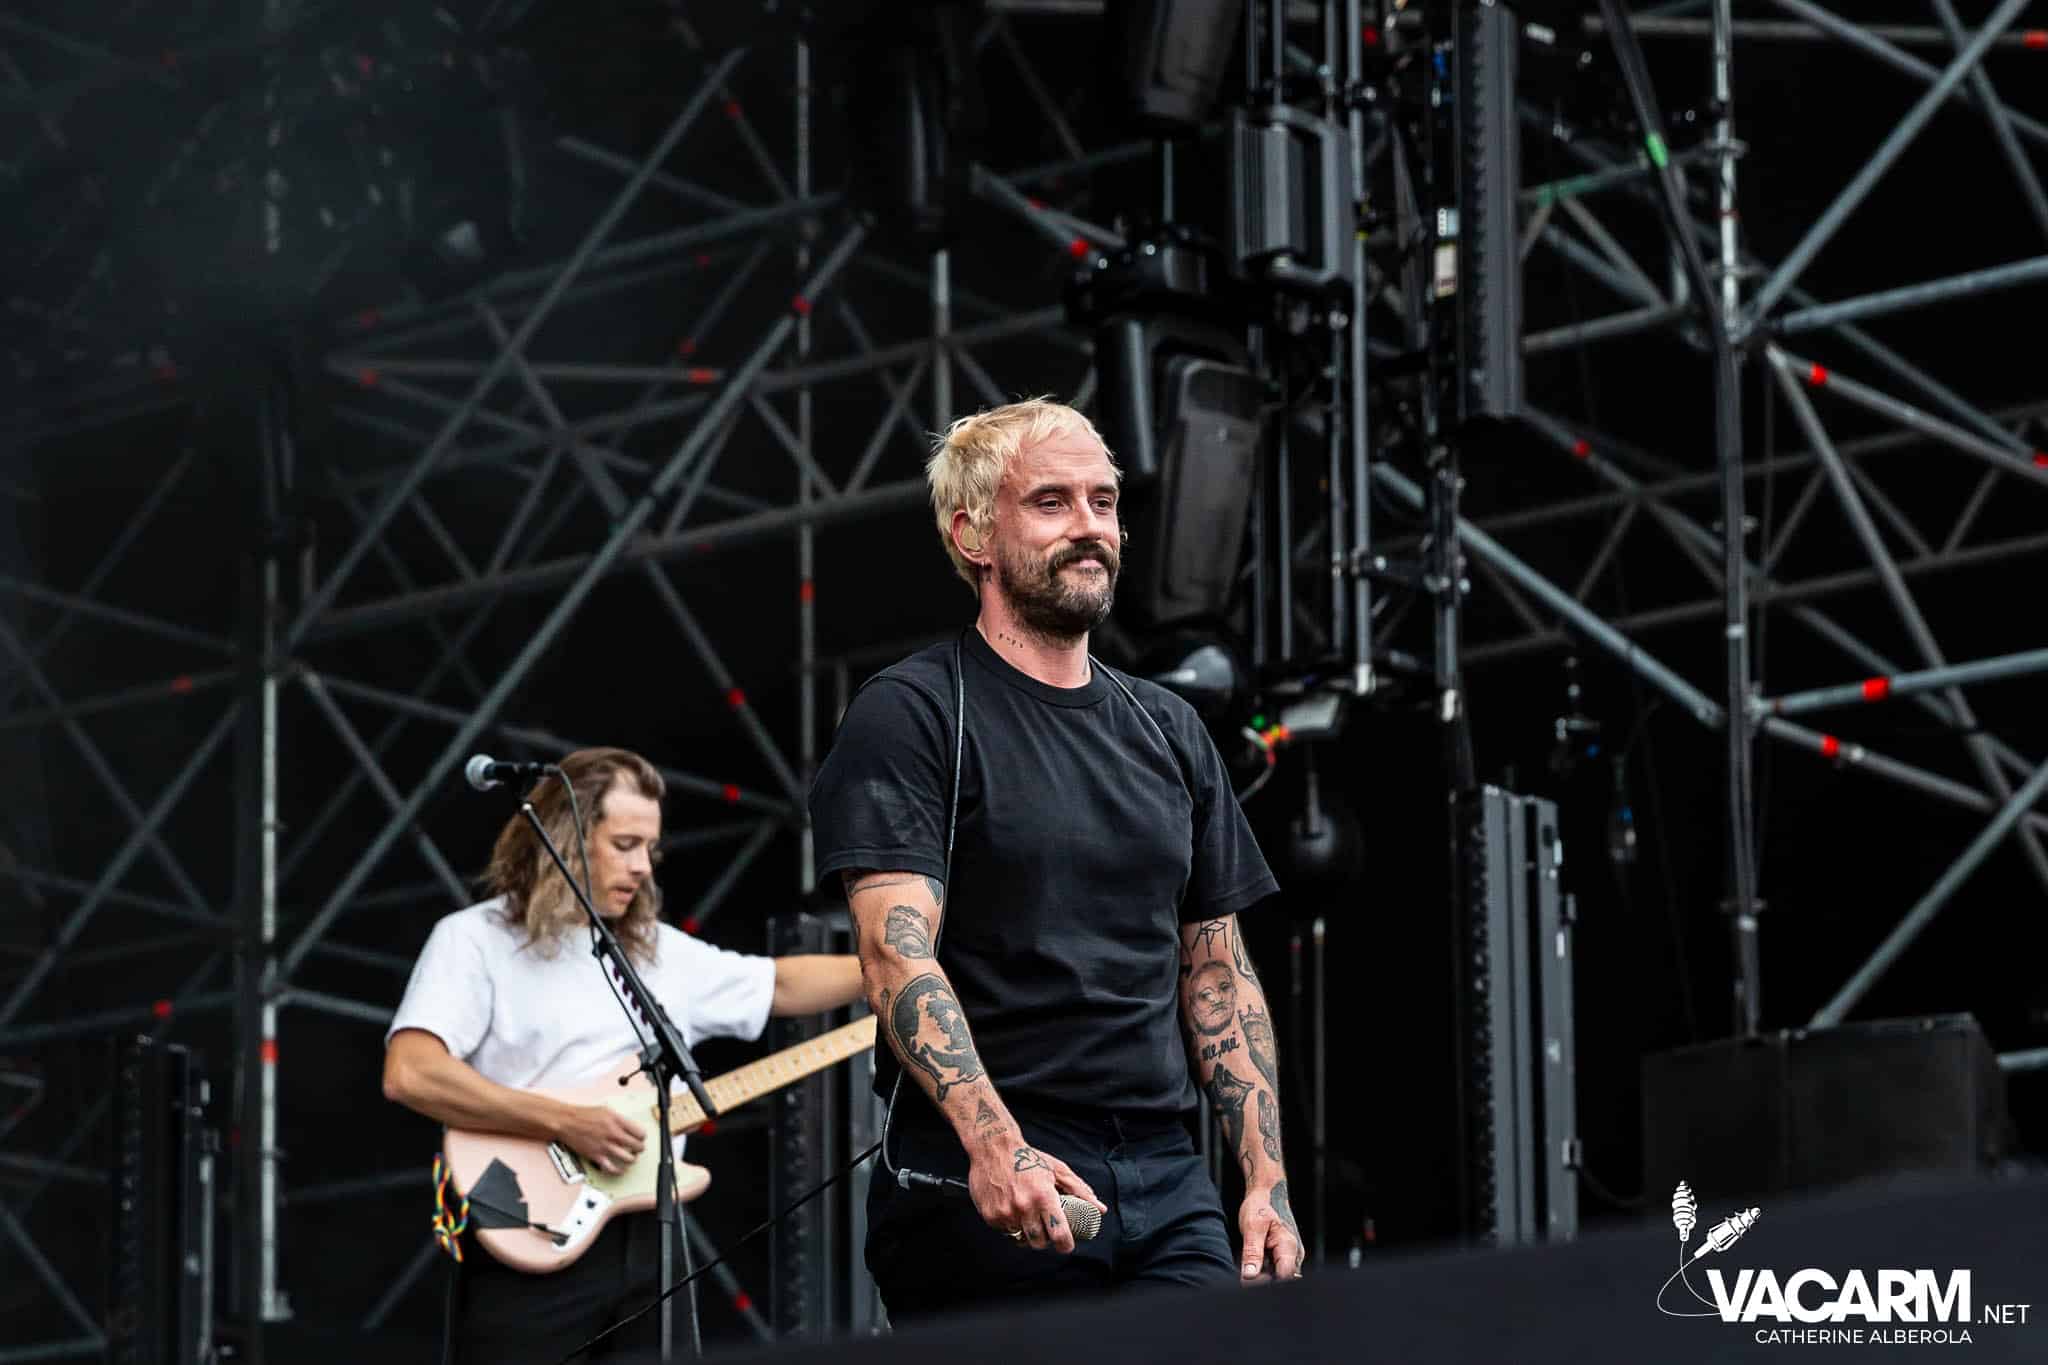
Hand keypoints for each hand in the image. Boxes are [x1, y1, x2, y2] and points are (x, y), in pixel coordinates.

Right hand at [556, 1103, 645, 1175]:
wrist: (566, 1122)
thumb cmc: (583, 1115)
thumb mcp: (606, 1110)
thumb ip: (619, 1119)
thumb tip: (629, 1127)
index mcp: (617, 1121)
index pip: (640, 1133)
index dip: (642, 1137)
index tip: (641, 1138)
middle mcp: (613, 1134)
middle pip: (637, 1146)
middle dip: (639, 1148)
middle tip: (638, 1148)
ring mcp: (605, 1146)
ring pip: (628, 1159)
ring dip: (632, 1159)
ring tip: (631, 1158)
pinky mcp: (596, 1156)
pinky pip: (612, 1168)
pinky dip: (619, 1171)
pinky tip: (621, 1169)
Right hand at [965, 1139, 1105, 1254]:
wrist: (993, 1148)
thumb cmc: (1028, 1158)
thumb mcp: (1057, 1170)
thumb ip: (1079, 1190)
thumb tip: (1099, 1209)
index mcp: (1044, 1196)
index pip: (1059, 1234)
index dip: (1065, 1245)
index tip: (1066, 1245)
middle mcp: (1024, 1207)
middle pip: (1039, 1243)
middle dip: (1046, 1239)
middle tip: (1046, 1228)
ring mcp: (1005, 1213)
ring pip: (1021, 1239)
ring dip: (1027, 1233)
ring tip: (1028, 1216)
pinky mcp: (990, 1216)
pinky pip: (1005, 1231)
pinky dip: (1011, 1225)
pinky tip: (1012, 1209)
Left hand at [1239, 1177, 1303, 1281]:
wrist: (1265, 1194)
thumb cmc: (1260, 1206)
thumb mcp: (1252, 1227)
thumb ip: (1252, 1252)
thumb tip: (1249, 1275)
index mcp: (1289, 1246)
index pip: (1283, 1277)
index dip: (1266, 1283)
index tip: (1248, 1281)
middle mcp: (1294, 1253)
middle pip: (1281, 1280)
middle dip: (1263, 1281)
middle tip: (1246, 1272)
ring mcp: (1291, 1255)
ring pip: (1278, 1277)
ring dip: (1263, 1275)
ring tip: (1250, 1262)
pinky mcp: (1284, 1256)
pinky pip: (1275, 1270)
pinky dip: (1264, 1269)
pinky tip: (1255, 1261)